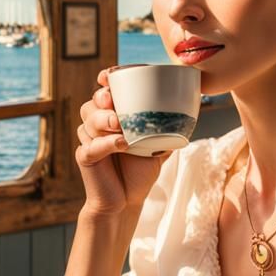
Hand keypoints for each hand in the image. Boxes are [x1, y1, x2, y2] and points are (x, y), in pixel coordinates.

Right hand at [76, 68, 169, 216]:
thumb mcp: (157, 147)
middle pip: (92, 103)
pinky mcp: (85, 157)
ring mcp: (89, 140)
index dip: (105, 81)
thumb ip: (167, 129)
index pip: (104, 92)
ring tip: (120, 124)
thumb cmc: (139, 171)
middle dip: (101, 98)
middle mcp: (97, 126)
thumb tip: (189, 112)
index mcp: (112, 116)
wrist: (127, 201)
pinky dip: (106, 143)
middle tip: (113, 100)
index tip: (110, 74)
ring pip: (88, 121)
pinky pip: (91, 146)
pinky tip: (121, 143)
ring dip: (103, 119)